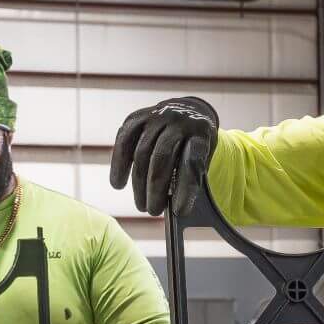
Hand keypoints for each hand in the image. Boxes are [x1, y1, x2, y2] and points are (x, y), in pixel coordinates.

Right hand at [109, 96, 218, 216]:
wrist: (188, 111)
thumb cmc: (197, 144)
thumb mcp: (205, 156)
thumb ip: (193, 176)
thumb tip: (178, 211)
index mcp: (200, 132)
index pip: (192, 162)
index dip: (185, 189)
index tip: (180, 212)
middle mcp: (178, 120)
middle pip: (162, 158)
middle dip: (155, 189)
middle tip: (153, 211)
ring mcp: (156, 116)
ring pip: (141, 152)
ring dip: (138, 184)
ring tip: (141, 205)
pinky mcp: (137, 117)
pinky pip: (124, 141)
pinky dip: (119, 164)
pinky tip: (117, 184)